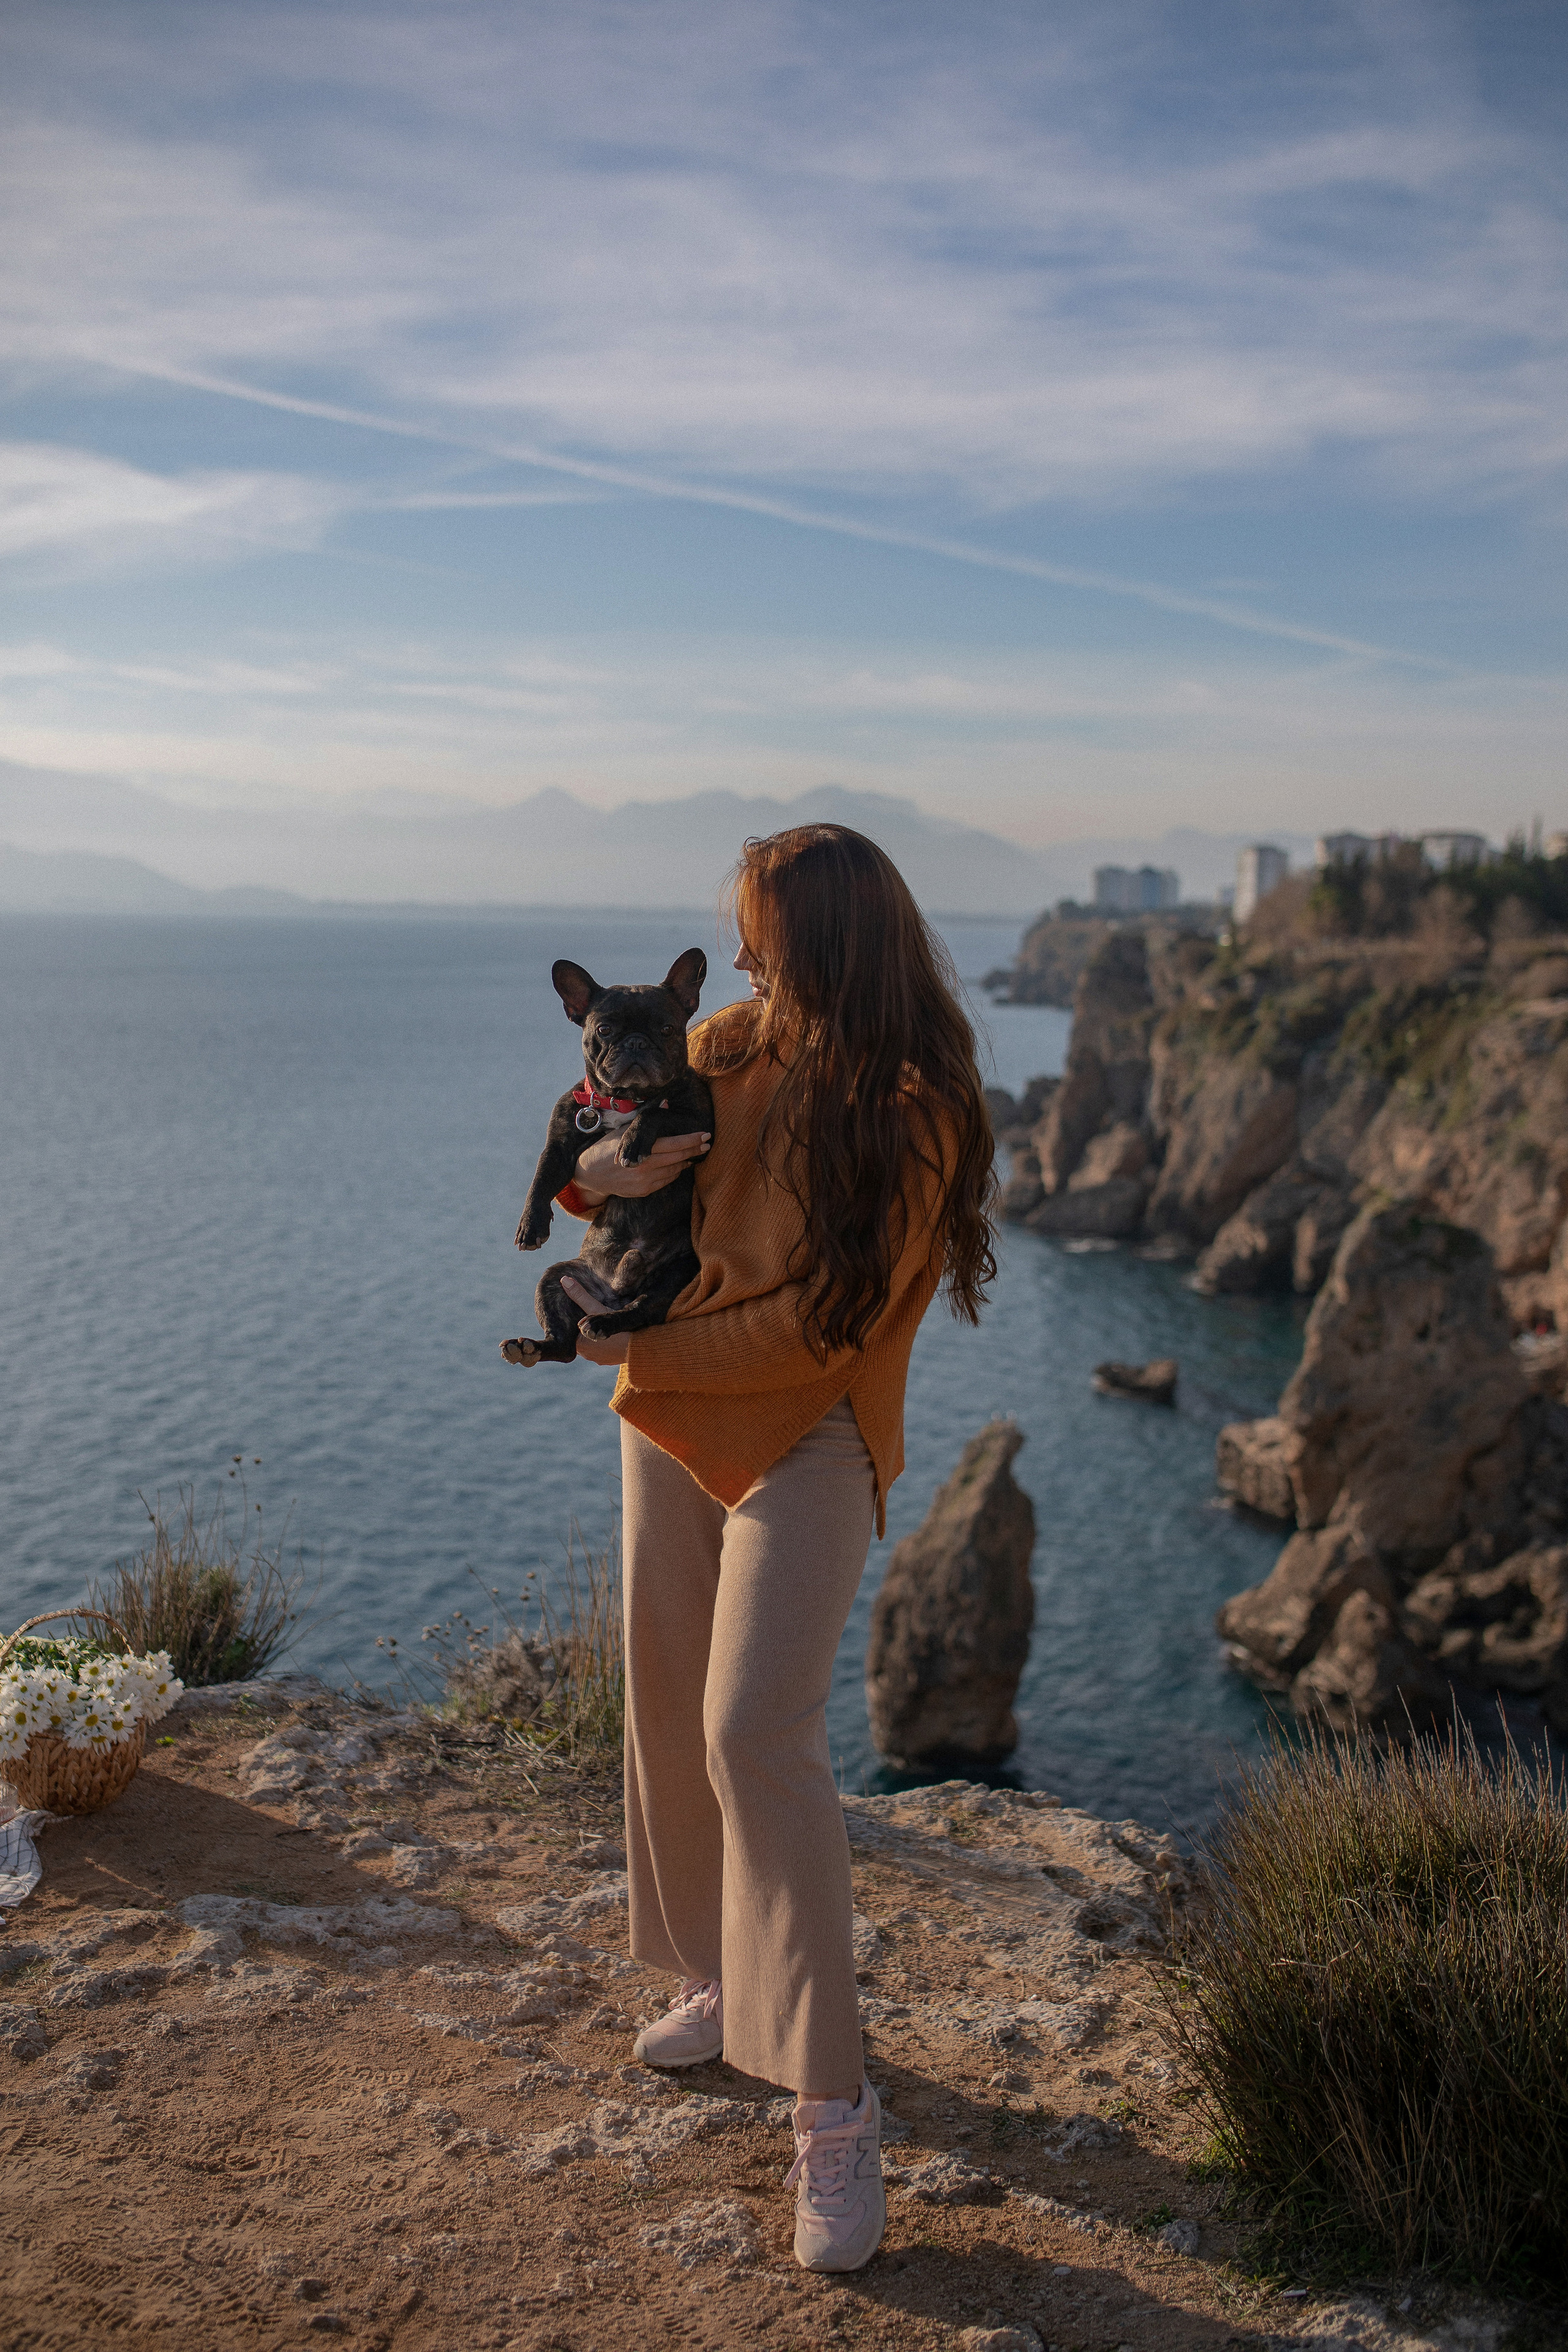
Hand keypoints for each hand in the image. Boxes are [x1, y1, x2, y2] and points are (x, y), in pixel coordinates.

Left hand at [560, 1274, 631, 1363]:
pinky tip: (609, 1331)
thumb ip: (580, 1296)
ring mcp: (599, 1359)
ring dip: (593, 1334)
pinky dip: (604, 1340)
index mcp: (579, 1345)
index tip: (576, 1310)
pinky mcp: (609, 1360)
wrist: (642, 1346)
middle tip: (587, 1312)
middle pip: (579, 1337)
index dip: (572, 1319)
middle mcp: (587, 1355)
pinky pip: (602, 1349)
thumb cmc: (618, 1329)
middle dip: (583, 1326)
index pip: (569, 1331)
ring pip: (591, 1343)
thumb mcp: (597, 1309)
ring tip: (599, 1320)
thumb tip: (564, 1280)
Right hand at [573, 1129, 708, 1205]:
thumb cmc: (606, 1148)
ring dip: (684, 1161)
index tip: (705, 1135)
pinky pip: (666, 1181)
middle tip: (707, 1144)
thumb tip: (665, 1102)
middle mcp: (646, 1167)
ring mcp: (646, 1181)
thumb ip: (646, 1118)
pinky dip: (673, 1172)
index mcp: (643, 1149)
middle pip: (678, 1158)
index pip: (674, 1143)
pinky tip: (677, 1165)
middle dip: (694, 1150)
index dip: (691, 1140)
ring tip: (693, 1153)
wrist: (590, 1174)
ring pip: (675, 1171)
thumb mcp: (624, 1130)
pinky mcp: (644, 1191)